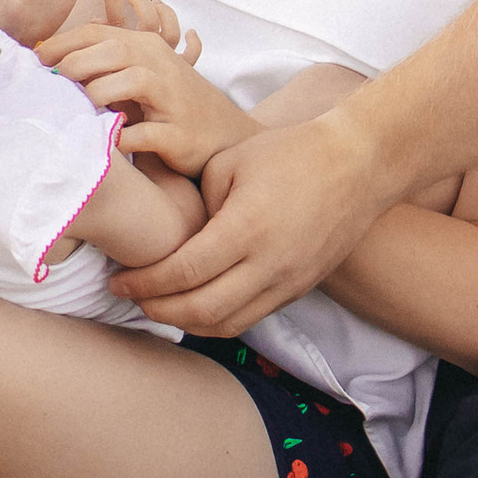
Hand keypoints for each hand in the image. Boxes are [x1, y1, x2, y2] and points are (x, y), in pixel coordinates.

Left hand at [42, 0, 249, 176]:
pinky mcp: (178, 134)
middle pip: (114, 50)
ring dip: (99, 93)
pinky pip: (146, 134)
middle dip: (76, 64)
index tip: (36, 60)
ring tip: (79, 109)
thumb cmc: (167, 104)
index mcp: (145, 47)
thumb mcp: (139, 74)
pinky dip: (123, 138)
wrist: (221, 135)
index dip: (63, 43)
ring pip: (133, 81)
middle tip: (51, 84)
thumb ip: (104, 62)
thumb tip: (52, 59)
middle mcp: (160, 66)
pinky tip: (105, 143)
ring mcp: (172, 99)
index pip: (98, 33)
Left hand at [108, 107, 390, 332]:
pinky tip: (194, 306)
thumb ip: (197, 205)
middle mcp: (269, 265)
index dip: (144, 282)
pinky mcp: (299, 289)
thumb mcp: (229, 164)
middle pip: (200, 311)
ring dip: (184, 322)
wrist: (359, 164)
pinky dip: (216, 321)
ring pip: (226, 325)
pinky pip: (250, 318)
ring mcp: (288, 282)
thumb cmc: (291, 153)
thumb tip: (170, 235)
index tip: (118, 279)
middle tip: (129, 297)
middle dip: (156, 309)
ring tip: (156, 305)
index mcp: (246, 228)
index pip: (182, 272)